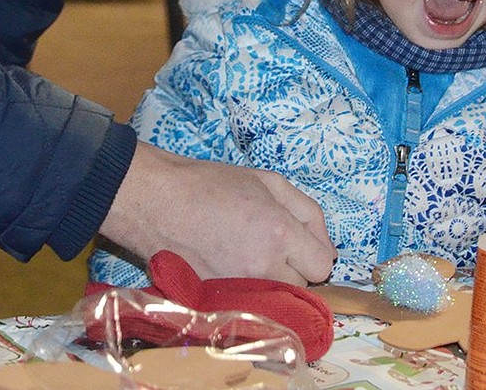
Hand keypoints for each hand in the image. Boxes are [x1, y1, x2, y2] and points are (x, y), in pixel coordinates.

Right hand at [100, 143, 335, 284]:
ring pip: (278, 299)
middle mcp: (263, 267)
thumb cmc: (210, 185)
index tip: (298, 243)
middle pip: (303, 287)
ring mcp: (239, 288)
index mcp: (279, 233)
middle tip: (269, 246)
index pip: (323, 266)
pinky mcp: (218, 301)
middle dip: (294, 269)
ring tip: (247, 257)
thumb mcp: (267, 181)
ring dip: (272, 282)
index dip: (314, 252)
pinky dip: (247, 292)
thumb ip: (308, 211)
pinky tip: (230, 269)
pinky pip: (250, 303)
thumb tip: (330, 247)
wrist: (156, 202)